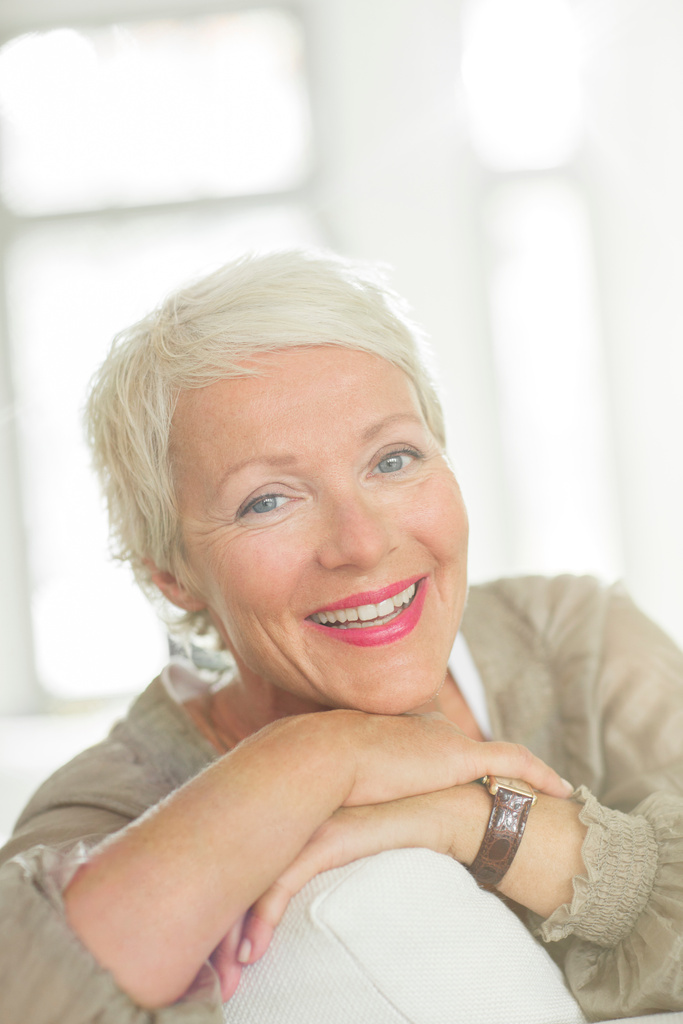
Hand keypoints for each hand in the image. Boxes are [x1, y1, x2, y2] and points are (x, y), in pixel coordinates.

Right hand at [341, 711, 572, 805]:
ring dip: (525, 779)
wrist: (326, 757)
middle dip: (496, 771)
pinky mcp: (461, 755)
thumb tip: (335, 814)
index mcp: (403, 728)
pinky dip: (539, 774)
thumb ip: (352, 786)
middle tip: (521, 795)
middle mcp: (430, 726)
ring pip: (500, 759)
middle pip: (473, 753)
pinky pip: (514, 762)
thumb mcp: (340, 777)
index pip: (440, 745)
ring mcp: (447, 738)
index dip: (458, 763)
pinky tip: (561, 791)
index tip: (467, 781)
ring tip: (548, 796)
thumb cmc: (323, 774)